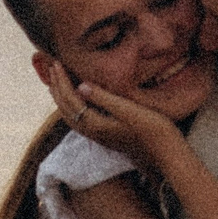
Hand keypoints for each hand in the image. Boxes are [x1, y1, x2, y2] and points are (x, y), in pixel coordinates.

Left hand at [43, 68, 182, 169]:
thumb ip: (105, 98)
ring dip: (61, 99)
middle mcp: (93, 132)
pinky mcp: (106, 137)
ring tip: (57, 83)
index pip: (70, 99)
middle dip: (56, 88)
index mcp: (95, 123)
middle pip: (65, 109)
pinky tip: (77, 102)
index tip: (56, 62)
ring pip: (71, 116)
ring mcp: (99, 137)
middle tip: (51, 67)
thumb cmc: (153, 131)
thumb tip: (81, 86)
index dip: (61, 80)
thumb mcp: (130, 111)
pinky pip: (80, 121)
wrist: (166, 156)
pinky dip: (72, 108)